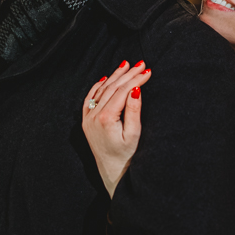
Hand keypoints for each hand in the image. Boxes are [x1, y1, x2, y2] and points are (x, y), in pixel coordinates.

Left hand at [82, 61, 151, 197]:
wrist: (111, 171)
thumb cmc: (126, 155)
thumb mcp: (134, 134)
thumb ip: (134, 111)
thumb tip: (136, 89)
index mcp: (106, 118)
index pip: (123, 91)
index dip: (136, 79)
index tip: (148, 71)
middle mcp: (94, 115)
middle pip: (112, 88)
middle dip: (128, 74)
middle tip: (141, 63)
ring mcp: (87, 118)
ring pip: (101, 90)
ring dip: (114, 77)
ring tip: (126, 65)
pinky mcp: (86, 121)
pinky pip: (90, 98)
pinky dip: (98, 86)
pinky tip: (106, 78)